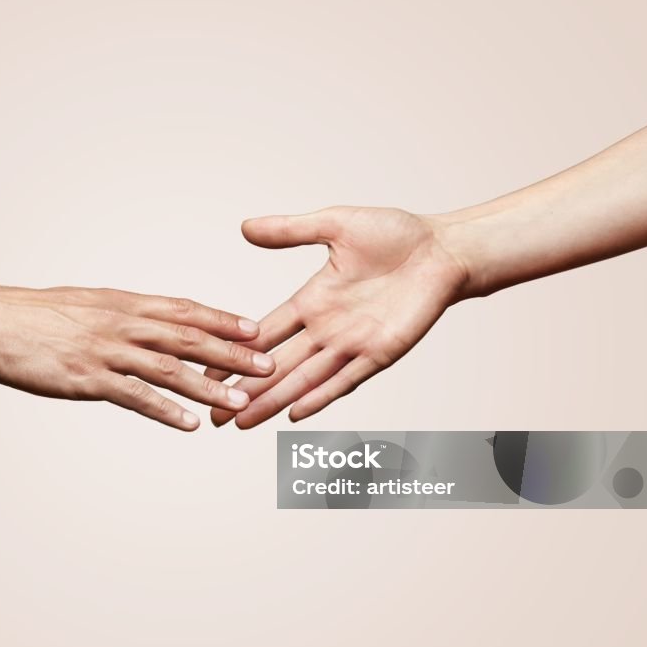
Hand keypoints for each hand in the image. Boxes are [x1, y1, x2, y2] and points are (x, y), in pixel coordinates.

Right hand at [0, 285, 275, 429]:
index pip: (183, 310)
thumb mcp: (81, 305)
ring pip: (169, 367)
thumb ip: (115, 315)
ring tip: (241, 401)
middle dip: (232, 353)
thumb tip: (139, 322)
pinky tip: (190, 423)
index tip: (254, 329)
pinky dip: (165, 410)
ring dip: (209, 385)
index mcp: (121, 303)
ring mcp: (105, 350)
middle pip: (188, 337)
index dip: (222, 320)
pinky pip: (134, 395)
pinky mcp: (86, 377)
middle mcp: (121, 322)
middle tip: (268, 365)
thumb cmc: (29, 315)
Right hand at [207, 206, 468, 428]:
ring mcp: (352, 344)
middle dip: (244, 389)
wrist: (445, 248)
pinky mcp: (381, 352)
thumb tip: (245, 227)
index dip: (233, 352)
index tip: (202, 368)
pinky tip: (294, 415)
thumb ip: (291, 231)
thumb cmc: (397, 234)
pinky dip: (320, 397)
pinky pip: (345, 380)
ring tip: (241, 421)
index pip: (263, 333)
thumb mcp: (335, 225)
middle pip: (275, 365)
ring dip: (273, 401)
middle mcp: (327, 328)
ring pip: (303, 379)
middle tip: (213, 413)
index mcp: (312, 300)